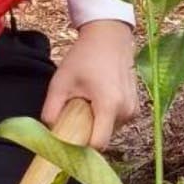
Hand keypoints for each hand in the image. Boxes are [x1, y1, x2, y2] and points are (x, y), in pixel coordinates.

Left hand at [39, 8, 138, 158]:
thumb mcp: (61, 81)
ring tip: (86, 102)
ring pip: (109, 131)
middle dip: (86, 132)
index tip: (67, 140)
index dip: (80, 147)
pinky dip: (104, 118)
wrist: (109, 37)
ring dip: (96, 124)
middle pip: (102, 138)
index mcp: (109, 105)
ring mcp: (133, 110)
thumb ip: (51, 109)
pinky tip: (97, 100)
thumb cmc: (84, 57)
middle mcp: (126, 111)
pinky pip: (116, 123)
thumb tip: (49, 131)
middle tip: (73, 114)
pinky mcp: (135, 108)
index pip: (97, 144)